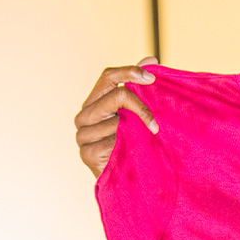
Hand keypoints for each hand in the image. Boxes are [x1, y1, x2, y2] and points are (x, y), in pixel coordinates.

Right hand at [75, 57, 159, 177]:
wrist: (127, 181)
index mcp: (94, 101)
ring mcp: (82, 135)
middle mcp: (84, 116)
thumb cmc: (134, 142)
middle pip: (115, 96)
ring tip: (141, 144)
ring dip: (136, 131)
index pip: (108, 76)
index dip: (130, 72)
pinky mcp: (86, 153)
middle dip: (141, 106)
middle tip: (156, 124)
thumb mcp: (137, 113)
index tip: (152, 78)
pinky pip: (114, 141)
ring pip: (117, 120)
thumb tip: (151, 58)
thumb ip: (140, 86)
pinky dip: (128, 146)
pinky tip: (132, 153)